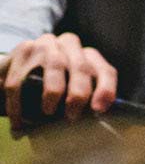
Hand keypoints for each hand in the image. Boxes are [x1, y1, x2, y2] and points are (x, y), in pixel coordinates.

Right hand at [3, 34, 117, 131]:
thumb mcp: (73, 87)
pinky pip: (23, 77)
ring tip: (48, 112)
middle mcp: (69, 45)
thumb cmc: (53, 83)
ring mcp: (45, 45)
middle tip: (71, 115)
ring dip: (53, 92)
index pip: (105, 71)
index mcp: (88, 55)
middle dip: (78, 94)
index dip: (105, 90)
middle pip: (81, 67)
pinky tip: (20, 118)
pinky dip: (21, 100)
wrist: (20, 68)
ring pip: (55, 65)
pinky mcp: (22, 51)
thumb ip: (86, 96)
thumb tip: (97, 112)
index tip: (99, 109)